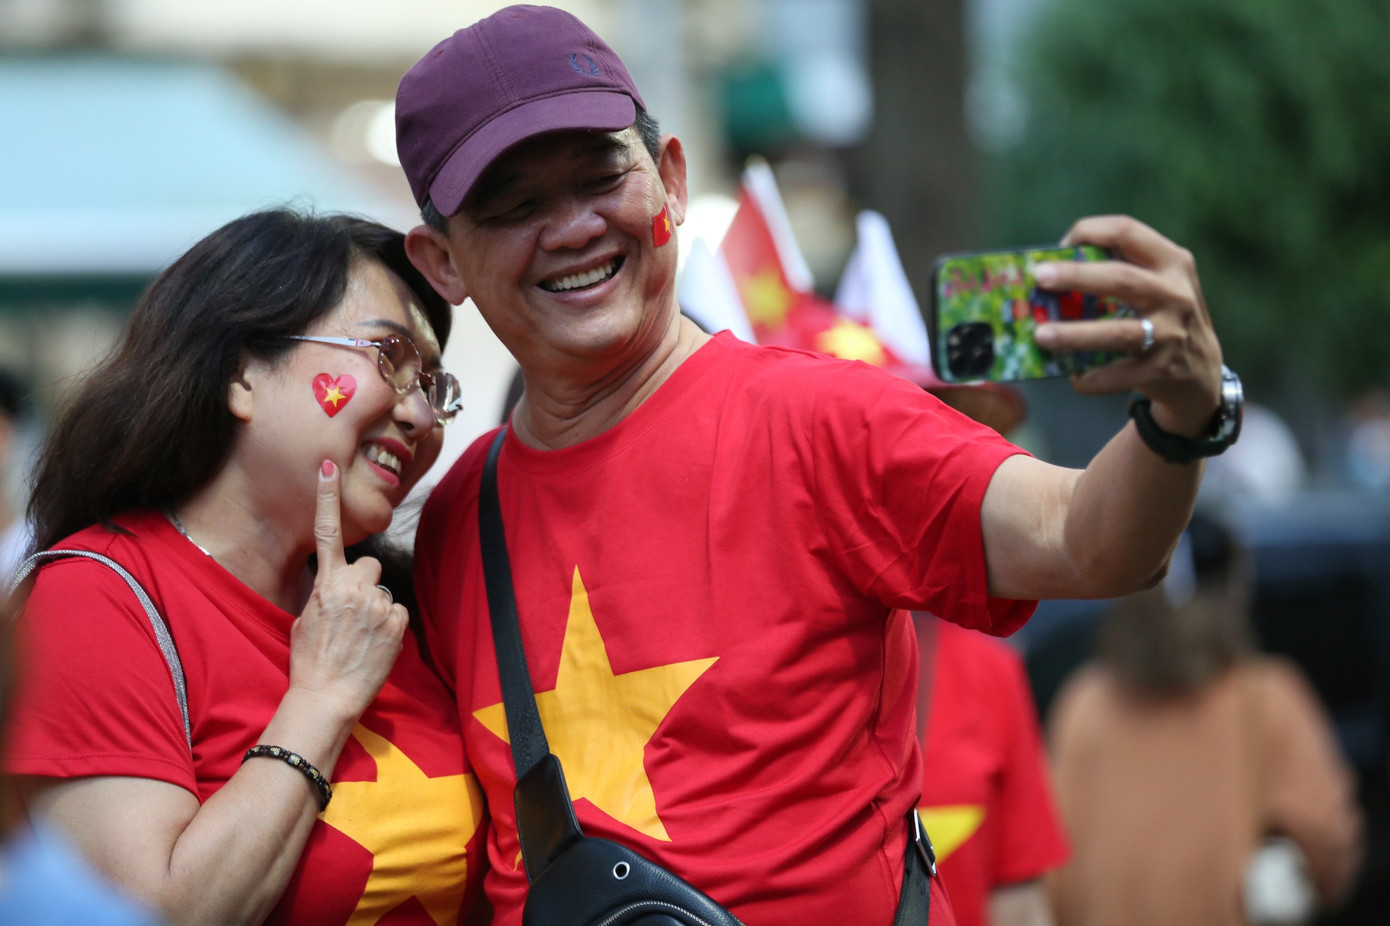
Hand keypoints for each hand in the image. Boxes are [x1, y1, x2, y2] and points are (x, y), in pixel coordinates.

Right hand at [287, 460, 406, 719]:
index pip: (327, 532)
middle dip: (364, 581)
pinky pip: (397, 612)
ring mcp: (378, 604)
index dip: (326, 497)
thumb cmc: (310, 660)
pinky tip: (375, 645)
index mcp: (326, 584)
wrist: (326, 696)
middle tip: (353, 611)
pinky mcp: (397, 622)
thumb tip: (336, 587)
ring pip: (383, 591)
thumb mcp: (305, 619)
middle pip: (370, 564)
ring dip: (376, 607)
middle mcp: (354, 587)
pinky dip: (390, 626)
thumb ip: (324, 594)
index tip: (328, 466)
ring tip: (361, 636)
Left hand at [1033, 215, 1223, 436]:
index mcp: (1171, 262)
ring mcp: (1171, 333)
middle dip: (1076, 276)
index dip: (1089, 232)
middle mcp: (1175, 293)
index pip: (1127, 231)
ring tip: (1040, 335)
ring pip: (1117, 332)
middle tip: (1039, 277)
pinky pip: (1118, 375)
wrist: (1200, 368)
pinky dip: (1092, 378)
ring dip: (1074, 334)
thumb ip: (1120, 270)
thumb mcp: (1158, 283)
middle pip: (1120, 279)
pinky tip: (1073, 377)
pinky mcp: (1161, 369)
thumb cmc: (1162, 315)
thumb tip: (1051, 271)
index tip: (1060, 245)